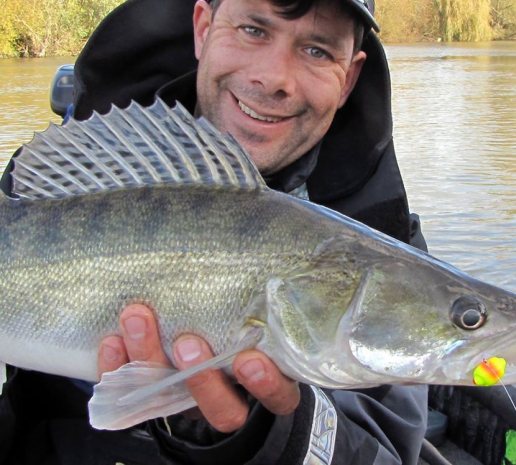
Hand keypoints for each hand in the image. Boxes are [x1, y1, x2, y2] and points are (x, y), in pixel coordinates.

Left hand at [98, 304, 299, 432]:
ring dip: (152, 363)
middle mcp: (228, 395)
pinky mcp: (150, 398)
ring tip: (139, 318)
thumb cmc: (237, 310)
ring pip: (172, 402)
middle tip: (187, 342)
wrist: (196, 332)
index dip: (266, 384)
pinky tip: (113, 339)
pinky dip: (117, 368)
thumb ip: (255, 289)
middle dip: (201, 379)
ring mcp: (188, 401)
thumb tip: (256, 230)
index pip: (278, 395)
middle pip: (223, 411)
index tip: (249, 359)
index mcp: (263, 376)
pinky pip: (128, 395)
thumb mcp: (253, 302)